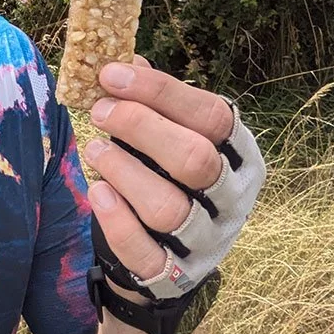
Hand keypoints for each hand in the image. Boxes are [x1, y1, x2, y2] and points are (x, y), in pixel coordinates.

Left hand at [81, 55, 257, 290]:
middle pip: (195, 159)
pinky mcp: (176, 275)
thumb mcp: (167, 137)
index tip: (110, 74)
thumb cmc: (165, 177)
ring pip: (169, 207)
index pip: (211, 115)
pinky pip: (147, 253)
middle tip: (100, 111)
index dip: (159, 91)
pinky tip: (98, 192)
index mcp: (238, 154)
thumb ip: (152, 104)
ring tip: (95, 149)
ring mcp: (207, 240)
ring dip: (124, 172)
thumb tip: (124, 58)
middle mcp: (232, 197)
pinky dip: (118, 222)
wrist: (165, 258)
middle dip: (140, 127)